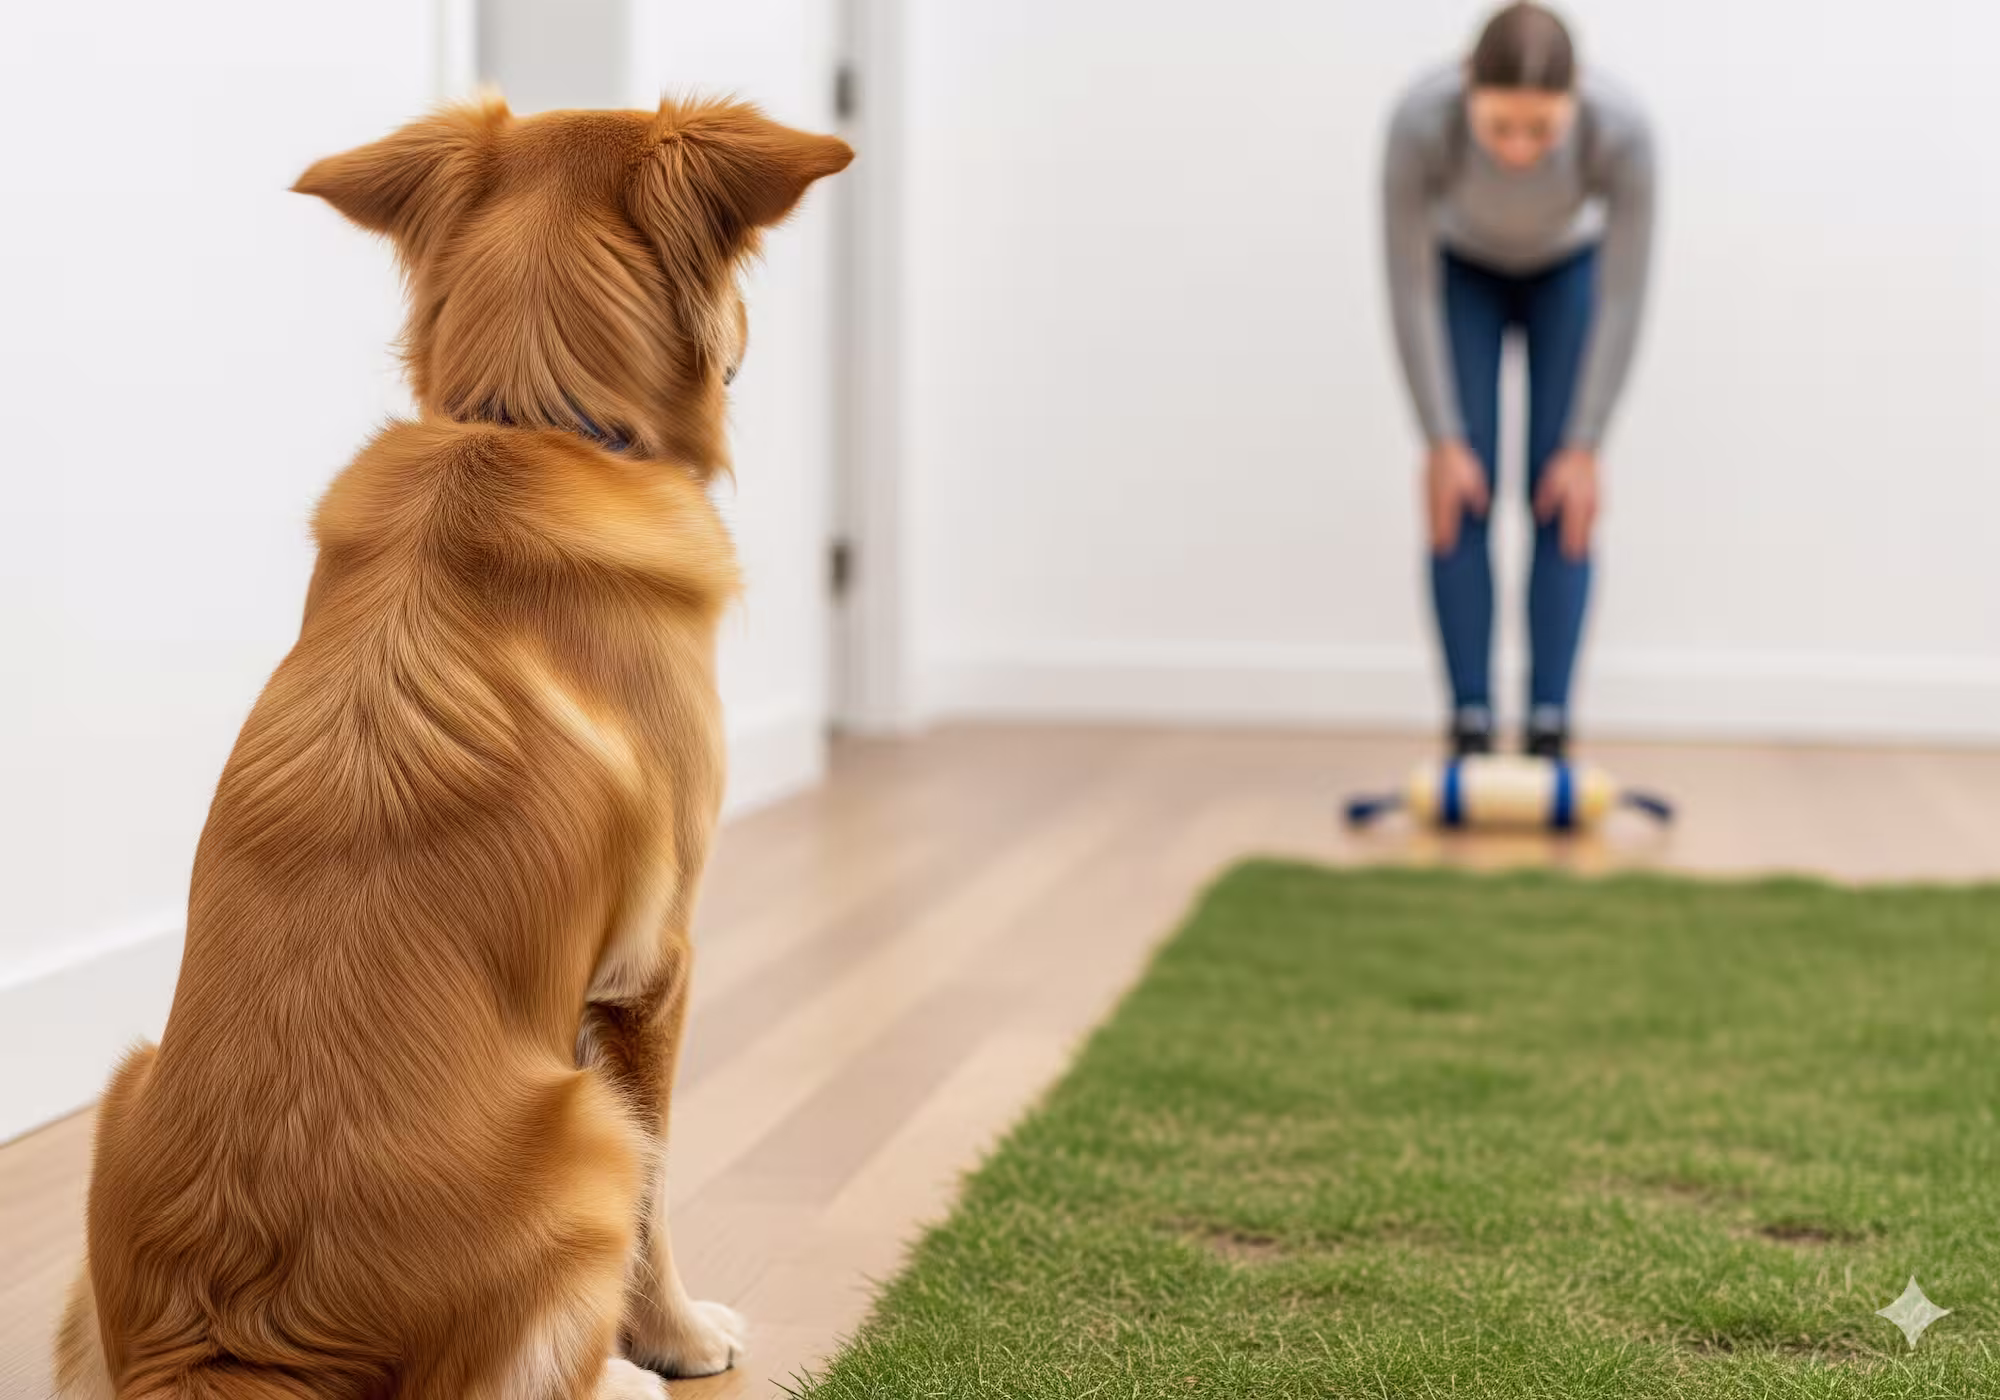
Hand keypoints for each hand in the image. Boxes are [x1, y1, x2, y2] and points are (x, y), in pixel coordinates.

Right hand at [1425, 440, 1489, 553]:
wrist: (1441, 444)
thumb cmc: (1459, 461)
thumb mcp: (1476, 482)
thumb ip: (1479, 500)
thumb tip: (1481, 513)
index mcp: (1446, 502)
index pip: (1444, 529)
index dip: (1445, 542)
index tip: (1446, 554)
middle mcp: (1433, 501)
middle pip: (1433, 527)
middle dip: (1437, 539)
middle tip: (1439, 552)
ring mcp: (1427, 494)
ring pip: (1428, 518)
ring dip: (1432, 529)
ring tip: (1434, 540)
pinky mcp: (1424, 487)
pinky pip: (1426, 507)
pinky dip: (1430, 517)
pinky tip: (1433, 519)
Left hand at [1534, 446, 1599, 560]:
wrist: (1583, 450)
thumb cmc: (1565, 465)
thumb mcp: (1550, 482)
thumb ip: (1545, 501)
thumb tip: (1540, 518)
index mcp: (1577, 499)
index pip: (1574, 527)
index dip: (1571, 543)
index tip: (1569, 556)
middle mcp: (1590, 502)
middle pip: (1587, 530)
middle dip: (1582, 545)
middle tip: (1577, 561)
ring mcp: (1597, 500)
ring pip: (1593, 524)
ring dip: (1588, 537)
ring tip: (1584, 552)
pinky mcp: (1600, 498)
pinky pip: (1596, 517)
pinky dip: (1592, 526)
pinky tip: (1588, 533)